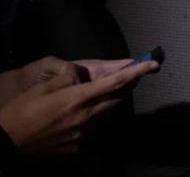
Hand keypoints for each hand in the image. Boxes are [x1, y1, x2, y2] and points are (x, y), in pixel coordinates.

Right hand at [0, 59, 157, 154]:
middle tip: (134, 76)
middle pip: (115, 98)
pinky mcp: (77, 146)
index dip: (136, 72)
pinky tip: (69, 119)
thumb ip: (68, 78)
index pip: (115, 82)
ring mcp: (82, 133)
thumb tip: (82, 76)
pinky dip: (86, 120)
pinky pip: (88, 129)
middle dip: (127, 86)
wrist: (6, 140)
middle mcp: (86, 116)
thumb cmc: (22, 110)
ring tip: (88, 98)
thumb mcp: (44, 86)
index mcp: (78, 98)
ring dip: (102, 104)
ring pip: (102, 114)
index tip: (153, 64)